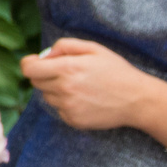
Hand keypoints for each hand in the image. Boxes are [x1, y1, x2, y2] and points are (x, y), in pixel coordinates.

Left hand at [20, 37, 166, 134]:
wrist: (137, 99)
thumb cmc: (116, 70)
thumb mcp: (93, 48)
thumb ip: (64, 46)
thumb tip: (43, 55)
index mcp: (67, 69)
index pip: (29, 69)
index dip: (29, 64)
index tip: (34, 62)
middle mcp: (64, 89)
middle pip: (36, 82)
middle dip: (45, 75)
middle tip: (65, 72)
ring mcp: (68, 107)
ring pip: (47, 96)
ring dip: (56, 90)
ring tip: (79, 86)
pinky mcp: (73, 120)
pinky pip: (59, 109)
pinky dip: (66, 104)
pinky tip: (85, 99)